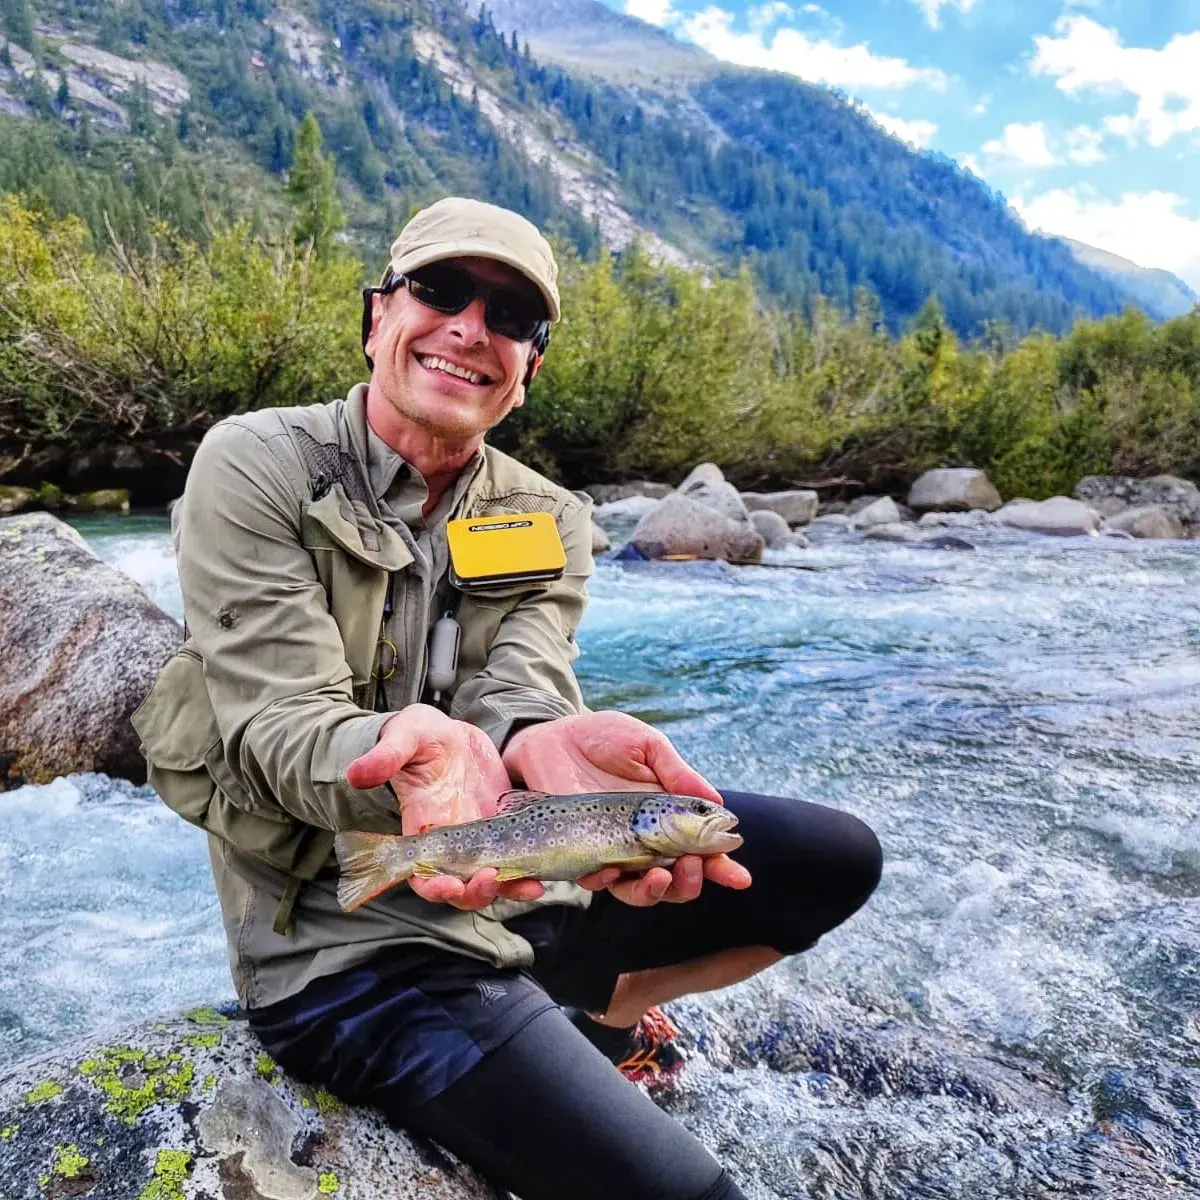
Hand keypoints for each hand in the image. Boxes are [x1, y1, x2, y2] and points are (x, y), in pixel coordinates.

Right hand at [346, 704, 544, 909]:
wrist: (447, 735)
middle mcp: (451, 843)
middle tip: (495, 879)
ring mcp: (480, 839)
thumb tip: (356, 773)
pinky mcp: (504, 829)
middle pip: (462, 886)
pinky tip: (548, 871)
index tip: (448, 886)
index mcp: (423, 829)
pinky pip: (517, 858)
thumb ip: (385, 756)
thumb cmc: (418, 736)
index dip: (433, 887)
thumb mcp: (403, 737)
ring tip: (533, 887)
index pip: (422, 874)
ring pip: (494, 878)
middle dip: (478, 892)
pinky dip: (530, 868)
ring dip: (511, 888)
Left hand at [502, 710, 750, 906]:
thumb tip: (718, 802)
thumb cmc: (604, 738)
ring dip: (653, 892)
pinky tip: (613, 868)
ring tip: (661, 876)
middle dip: (689, 884)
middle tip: (692, 867)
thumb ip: (677, 773)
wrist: (554, 734)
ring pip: (637, 891)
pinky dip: (606, 880)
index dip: (721, 867)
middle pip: (675, 882)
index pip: (701, 850)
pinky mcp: (580, 852)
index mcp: (668, 816)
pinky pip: (595, 879)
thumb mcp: (646, 745)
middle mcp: (644, 841)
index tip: (739, 877)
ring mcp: (612, 850)